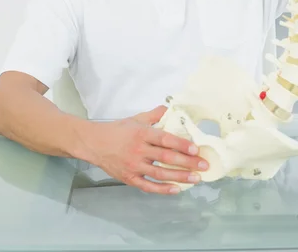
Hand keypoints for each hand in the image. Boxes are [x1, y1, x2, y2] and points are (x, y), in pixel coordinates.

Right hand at [82, 105, 208, 193]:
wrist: (94, 143)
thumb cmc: (117, 130)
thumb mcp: (136, 118)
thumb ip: (154, 115)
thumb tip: (170, 108)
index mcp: (142, 134)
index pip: (165, 139)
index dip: (181, 144)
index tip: (196, 149)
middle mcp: (139, 150)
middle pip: (166, 157)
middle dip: (187, 162)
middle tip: (204, 165)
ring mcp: (134, 166)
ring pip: (160, 174)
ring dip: (180, 177)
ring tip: (196, 178)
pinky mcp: (129, 178)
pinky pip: (148, 186)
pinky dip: (162, 189)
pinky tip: (176, 189)